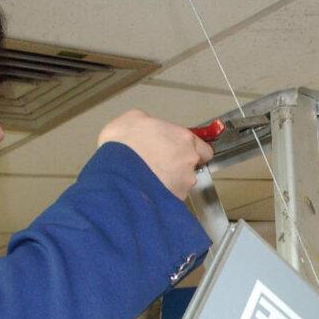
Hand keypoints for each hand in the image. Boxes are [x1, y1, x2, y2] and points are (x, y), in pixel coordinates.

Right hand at [98, 109, 213, 198]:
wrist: (114, 170)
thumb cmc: (123, 141)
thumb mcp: (136, 119)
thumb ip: (154, 125)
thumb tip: (154, 131)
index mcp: (184, 138)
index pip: (204, 150)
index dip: (192, 153)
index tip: (180, 154)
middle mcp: (190, 161)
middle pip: (192, 168)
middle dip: (180, 168)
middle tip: (160, 166)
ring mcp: (184, 182)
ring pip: (182, 184)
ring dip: (170, 182)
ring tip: (149, 180)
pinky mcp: (174, 199)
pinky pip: (171, 198)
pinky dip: (162, 195)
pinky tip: (147, 190)